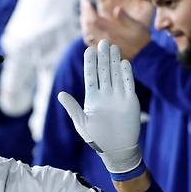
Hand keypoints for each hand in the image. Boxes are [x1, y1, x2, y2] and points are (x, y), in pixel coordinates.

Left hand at [58, 39, 141, 173]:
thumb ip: (72, 108)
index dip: (90, 62)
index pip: (90, 76)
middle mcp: (105, 94)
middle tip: (103, 42)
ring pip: (116, 74)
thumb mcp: (82, 123)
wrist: (117, 149)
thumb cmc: (97, 138)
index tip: (88, 49)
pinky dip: (126, 74)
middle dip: (103, 57)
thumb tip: (60, 94)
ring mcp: (118, 96)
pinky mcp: (130, 100)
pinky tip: (124, 63)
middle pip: (104, 71)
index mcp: (92, 98)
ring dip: (114, 61)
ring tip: (113, 47)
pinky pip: (128, 84)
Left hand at [80, 0, 150, 59]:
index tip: (84, 0)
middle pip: (87, 27)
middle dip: (83, 14)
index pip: (93, 20)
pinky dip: (86, 33)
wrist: (142, 58)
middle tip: (83, 5)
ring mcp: (101, 49)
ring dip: (83, 24)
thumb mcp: (138, 27)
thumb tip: (116, 9)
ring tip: (83, 14)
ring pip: (86, 35)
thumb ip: (126, 18)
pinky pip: (89, 43)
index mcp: (111, 33)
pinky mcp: (101, 54)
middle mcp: (103, 42)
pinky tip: (87, 28)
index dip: (87, 9)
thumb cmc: (141, 41)